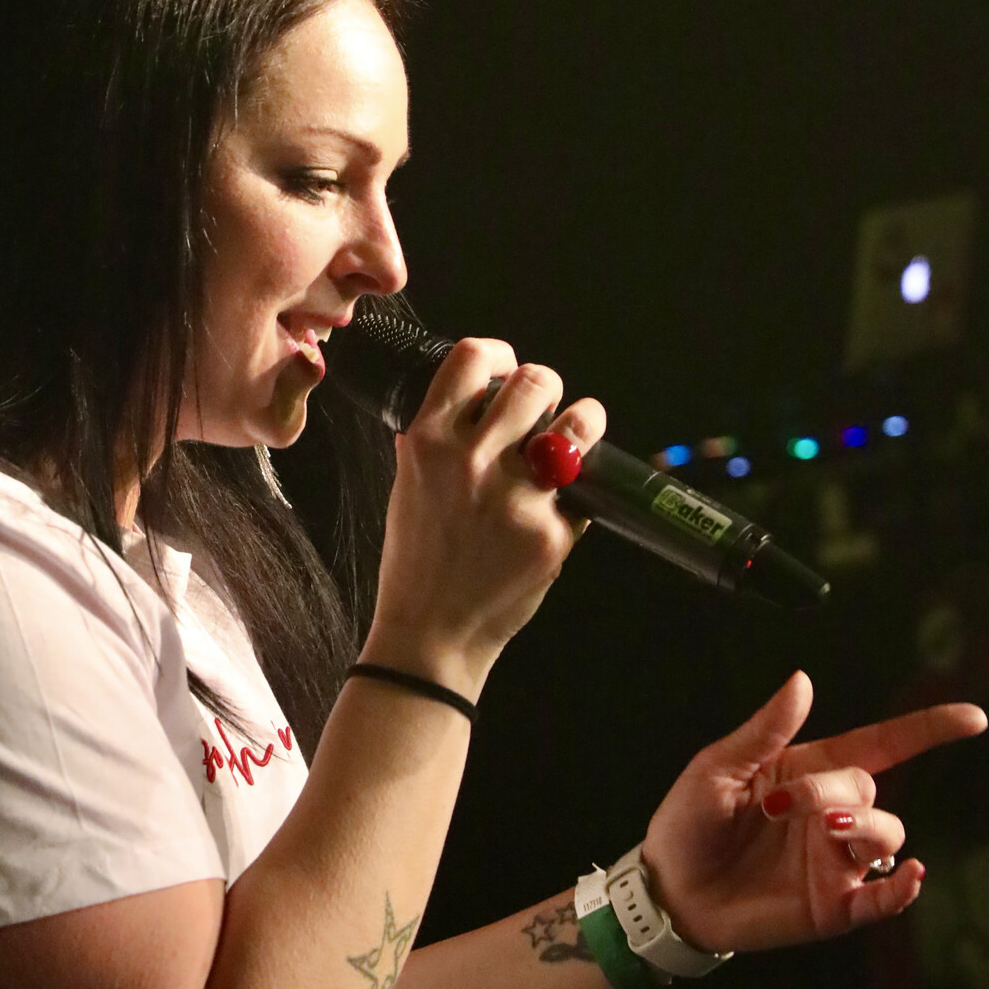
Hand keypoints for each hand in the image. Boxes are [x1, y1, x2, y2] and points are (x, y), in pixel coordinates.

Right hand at [369, 338, 605, 690]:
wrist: (431, 634)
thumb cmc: (417, 563)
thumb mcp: (405, 489)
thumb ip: (430, 444)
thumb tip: (458, 407)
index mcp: (428, 441)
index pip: (473, 358)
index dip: (500, 355)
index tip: (508, 368)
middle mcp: (471, 460)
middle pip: (534, 380)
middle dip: (545, 388)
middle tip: (543, 412)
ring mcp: (515, 496)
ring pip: (576, 424)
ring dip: (582, 423)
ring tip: (574, 439)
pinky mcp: (551, 533)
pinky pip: (582, 491)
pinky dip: (577, 496)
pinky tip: (559, 511)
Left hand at [641, 671, 986, 953]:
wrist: (667, 890)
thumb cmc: (689, 823)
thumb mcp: (717, 768)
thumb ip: (765, 730)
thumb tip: (802, 680)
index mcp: (808, 773)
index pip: (882, 744)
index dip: (927, 729)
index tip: (972, 718)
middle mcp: (831, 815)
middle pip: (868, 789)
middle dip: (833, 792)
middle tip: (779, 806)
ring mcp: (836, 861)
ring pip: (885, 834)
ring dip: (865, 826)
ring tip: (823, 829)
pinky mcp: (833, 906)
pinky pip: (884, 899)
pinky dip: (902, 890)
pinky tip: (909, 876)